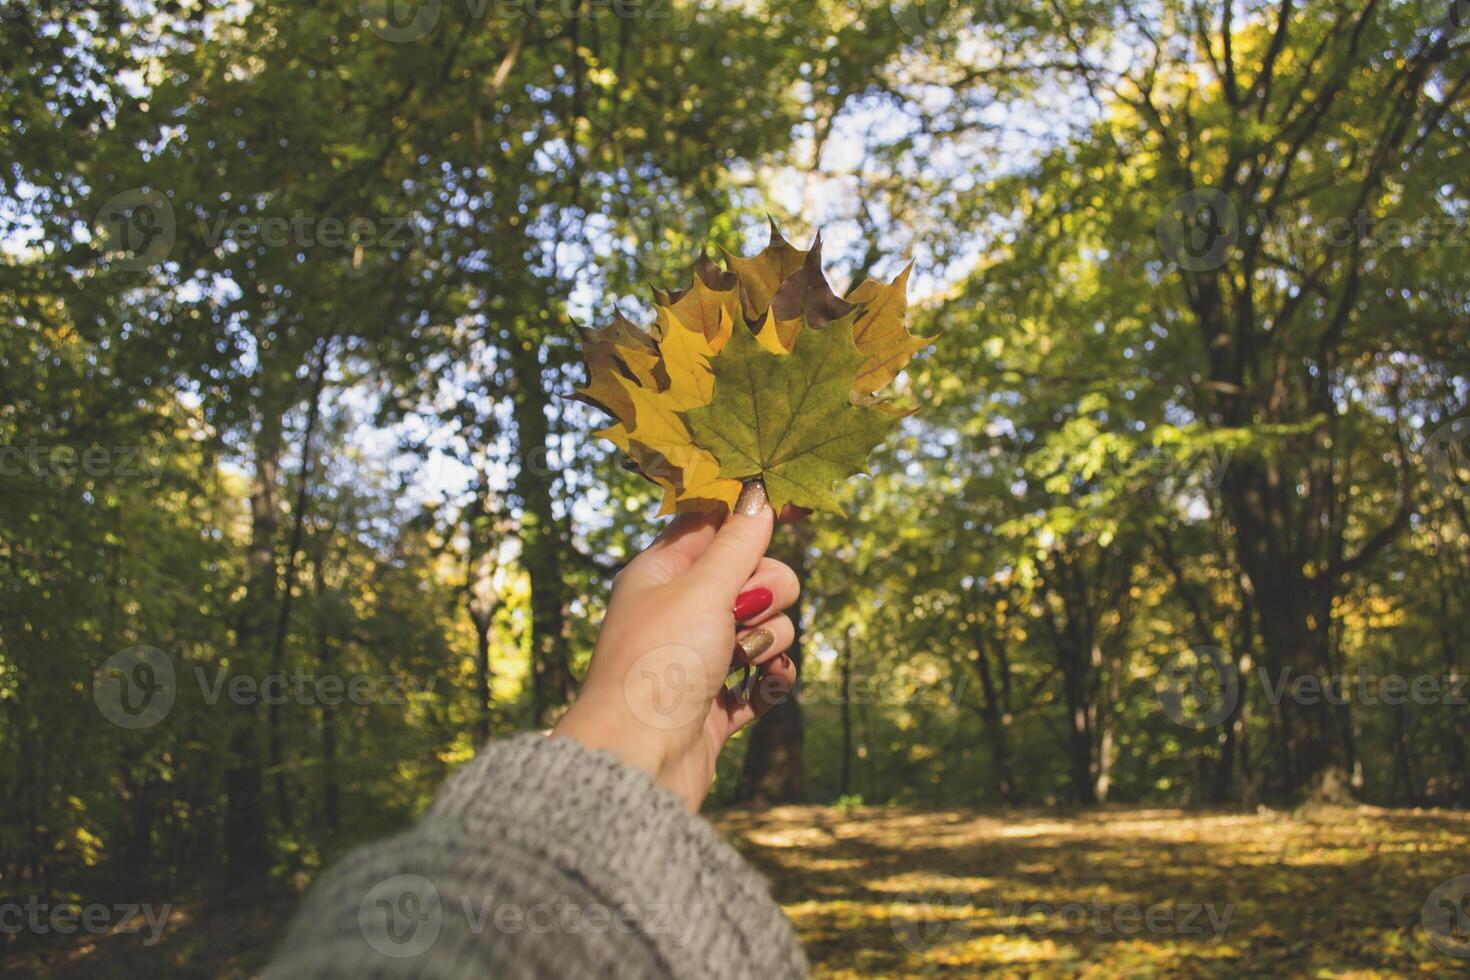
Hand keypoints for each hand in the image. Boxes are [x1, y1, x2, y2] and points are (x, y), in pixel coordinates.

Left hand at [551, 481, 799, 810]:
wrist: (639, 760)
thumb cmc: (658, 664)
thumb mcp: (701, 591)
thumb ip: (738, 544)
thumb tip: (759, 493)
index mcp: (661, 573)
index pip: (715, 526)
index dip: (753, 517)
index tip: (796, 509)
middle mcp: (679, 610)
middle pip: (754, 575)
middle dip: (766, 592)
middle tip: (744, 611)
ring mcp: (700, 658)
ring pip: (767, 626)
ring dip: (768, 640)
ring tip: (742, 660)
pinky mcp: (718, 702)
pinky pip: (765, 676)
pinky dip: (771, 679)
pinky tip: (766, 685)